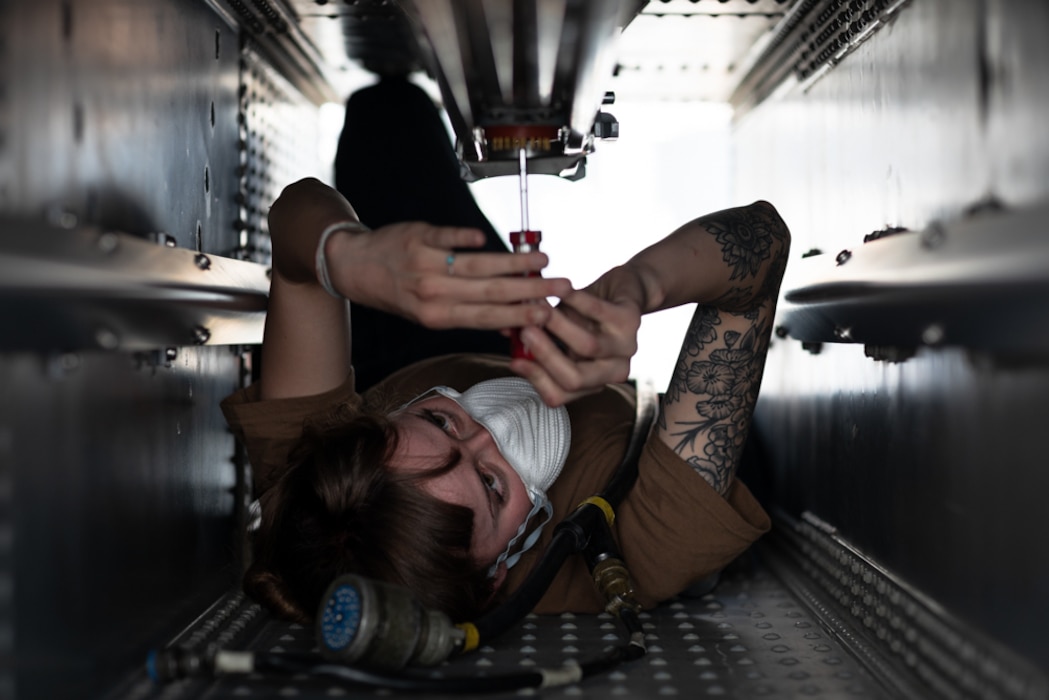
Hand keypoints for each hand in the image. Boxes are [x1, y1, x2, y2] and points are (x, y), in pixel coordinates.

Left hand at [328, 221, 572, 330]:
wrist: (355, 265)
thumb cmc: (398, 292)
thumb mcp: (428, 313)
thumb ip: (468, 314)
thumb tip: (510, 324)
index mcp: (437, 316)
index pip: (487, 317)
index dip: (519, 316)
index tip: (548, 314)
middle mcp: (432, 293)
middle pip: (489, 293)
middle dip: (529, 290)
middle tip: (559, 286)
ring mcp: (425, 264)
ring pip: (475, 266)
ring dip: (510, 263)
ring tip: (541, 259)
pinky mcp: (419, 237)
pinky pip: (446, 237)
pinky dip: (464, 239)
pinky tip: (484, 238)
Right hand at [509, 288, 641, 406]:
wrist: (624, 290)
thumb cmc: (586, 314)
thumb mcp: (559, 332)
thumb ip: (535, 337)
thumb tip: (505, 330)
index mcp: (591, 382)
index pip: (559, 395)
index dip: (535, 380)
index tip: (514, 360)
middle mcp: (611, 371)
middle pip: (574, 379)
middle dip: (544, 355)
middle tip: (524, 332)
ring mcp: (625, 348)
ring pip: (586, 347)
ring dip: (556, 325)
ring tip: (537, 307)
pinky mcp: (631, 320)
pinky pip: (597, 312)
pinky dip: (574, 299)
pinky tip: (560, 288)